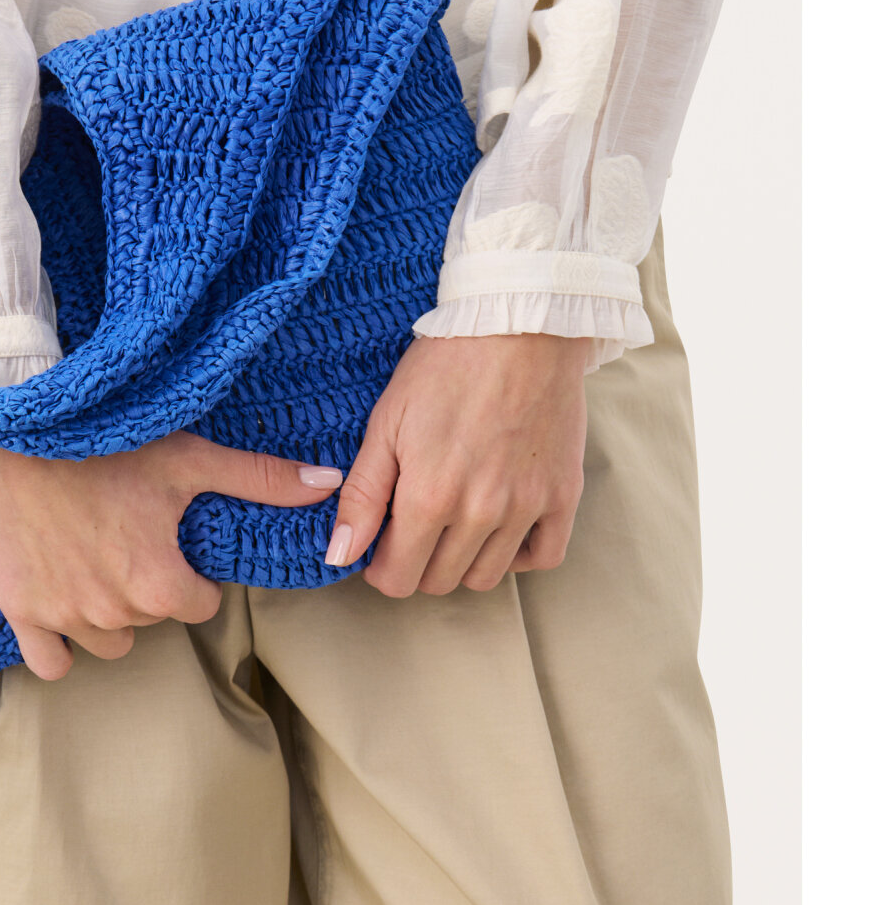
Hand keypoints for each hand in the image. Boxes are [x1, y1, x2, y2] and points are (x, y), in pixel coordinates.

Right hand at [0, 432, 343, 679]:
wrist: (15, 426)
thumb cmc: (107, 440)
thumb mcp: (189, 457)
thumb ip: (260, 479)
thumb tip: (329, 485)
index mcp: (160, 583)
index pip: (198, 606)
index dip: (188, 574)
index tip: (168, 541)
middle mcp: (115, 609)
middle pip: (151, 620)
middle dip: (147, 589)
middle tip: (128, 539)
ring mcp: (65, 615)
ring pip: (108, 643)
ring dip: (109, 615)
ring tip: (96, 564)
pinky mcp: (22, 611)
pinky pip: (50, 662)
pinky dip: (59, 645)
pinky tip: (63, 606)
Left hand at [326, 334, 588, 596]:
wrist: (520, 323)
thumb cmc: (444, 367)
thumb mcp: (386, 424)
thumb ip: (363, 495)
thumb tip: (341, 555)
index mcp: (429, 497)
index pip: (398, 579)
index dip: (380, 569)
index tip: (379, 547)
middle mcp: (480, 512)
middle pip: (439, 582)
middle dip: (416, 564)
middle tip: (413, 527)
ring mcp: (527, 506)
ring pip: (486, 577)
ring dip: (461, 562)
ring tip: (452, 525)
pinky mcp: (564, 494)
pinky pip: (544, 557)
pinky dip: (518, 555)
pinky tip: (499, 529)